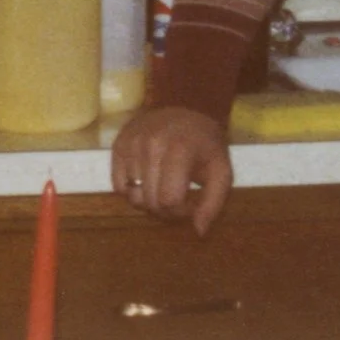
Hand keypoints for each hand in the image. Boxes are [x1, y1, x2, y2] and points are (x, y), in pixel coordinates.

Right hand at [111, 105, 233, 236]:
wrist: (184, 107)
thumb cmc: (206, 144)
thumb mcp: (222, 172)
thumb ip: (213, 204)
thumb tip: (198, 232)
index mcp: (179, 150)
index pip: (169, 200)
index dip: (181, 212)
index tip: (191, 205)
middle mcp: (150, 145)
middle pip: (150, 201)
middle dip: (165, 211)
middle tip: (177, 202)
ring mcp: (130, 144)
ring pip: (132, 196)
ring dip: (148, 203)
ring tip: (162, 191)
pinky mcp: (118, 145)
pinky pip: (117, 185)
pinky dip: (131, 193)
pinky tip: (147, 185)